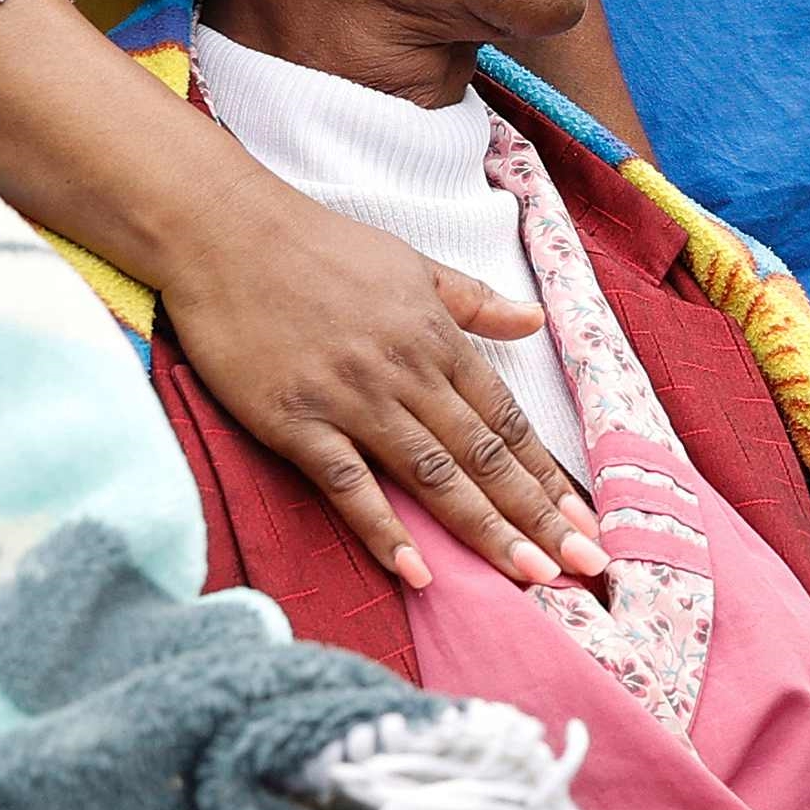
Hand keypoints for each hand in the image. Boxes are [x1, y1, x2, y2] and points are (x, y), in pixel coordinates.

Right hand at [159, 185, 599, 590]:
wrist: (224, 234)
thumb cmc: (318, 247)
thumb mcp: (411, 265)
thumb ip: (473, 302)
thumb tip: (535, 320)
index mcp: (436, 339)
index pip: (506, 419)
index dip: (547, 473)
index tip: (586, 519)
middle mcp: (405, 373)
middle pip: (482, 455)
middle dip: (537, 514)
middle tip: (584, 565)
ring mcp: (351, 400)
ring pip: (432, 475)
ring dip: (485, 529)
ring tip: (530, 576)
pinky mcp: (295, 421)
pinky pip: (348, 484)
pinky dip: (384, 528)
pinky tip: (417, 571)